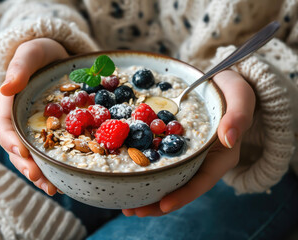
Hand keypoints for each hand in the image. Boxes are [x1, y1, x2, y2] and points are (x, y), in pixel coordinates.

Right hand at [0, 38, 68, 195]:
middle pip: (18, 148)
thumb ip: (19, 68)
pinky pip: (54, 149)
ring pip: (35, 154)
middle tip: (40, 179)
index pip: (4, 127)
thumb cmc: (38, 53)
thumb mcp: (29, 54)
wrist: (55, 55)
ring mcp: (37, 128)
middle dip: (27, 165)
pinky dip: (58, 163)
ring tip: (53, 188)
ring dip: (42, 173)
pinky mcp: (55, 130)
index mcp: (10, 105)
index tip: (22, 152)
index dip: (11, 141)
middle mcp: (21, 121)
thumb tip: (6, 88)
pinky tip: (68, 176)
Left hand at [122, 70, 255, 216]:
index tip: (163, 205)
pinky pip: (158, 160)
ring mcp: (186, 155)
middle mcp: (202, 160)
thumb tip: (229, 140)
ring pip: (167, 178)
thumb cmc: (233, 91)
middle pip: (180, 187)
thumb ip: (238, 117)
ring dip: (146, 191)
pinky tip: (124, 172)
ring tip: (124, 203)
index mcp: (220, 157)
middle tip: (132, 210)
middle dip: (157, 202)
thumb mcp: (240, 98)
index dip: (184, 195)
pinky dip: (142, 168)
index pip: (202, 182)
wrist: (219, 83)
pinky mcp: (173, 146)